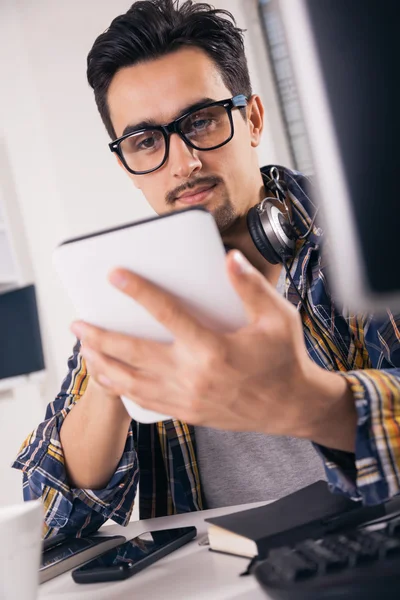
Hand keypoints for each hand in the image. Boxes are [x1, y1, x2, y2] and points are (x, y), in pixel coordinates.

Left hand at [71, 250, 355, 449]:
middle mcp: (194, 376)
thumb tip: (229, 259)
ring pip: (131, 382)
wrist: (291, 406)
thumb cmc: (284, 359)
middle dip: (101, 336)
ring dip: (103, 364)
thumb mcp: (277, 318)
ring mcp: (187, 398)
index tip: (115, 275)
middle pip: (134, 353)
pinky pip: (144, 401)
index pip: (167, 314)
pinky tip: (110, 377)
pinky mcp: (186, 412)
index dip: (138, 291)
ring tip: (84, 349)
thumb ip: (251, 287)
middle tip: (78, 322)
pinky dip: (121, 388)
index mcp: (214, 349)